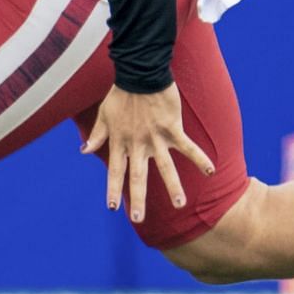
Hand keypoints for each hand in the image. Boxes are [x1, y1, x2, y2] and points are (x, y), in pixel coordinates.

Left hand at [80, 84, 214, 223]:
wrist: (140, 73)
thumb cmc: (120, 93)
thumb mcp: (104, 114)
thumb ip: (96, 135)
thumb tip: (83, 151)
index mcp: (120, 142)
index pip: (116, 171)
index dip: (113, 189)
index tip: (112, 208)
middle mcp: (138, 144)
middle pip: (138, 176)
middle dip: (138, 198)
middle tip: (139, 219)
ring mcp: (156, 138)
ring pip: (166, 167)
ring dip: (173, 187)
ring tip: (180, 205)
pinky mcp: (172, 128)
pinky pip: (188, 147)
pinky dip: (199, 159)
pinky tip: (210, 172)